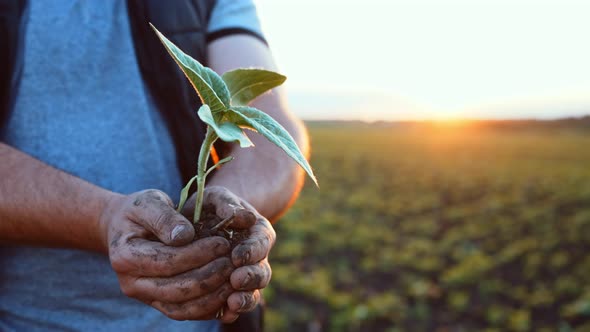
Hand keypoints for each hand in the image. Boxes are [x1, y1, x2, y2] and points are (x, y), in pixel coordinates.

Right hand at [99, 189, 233, 319]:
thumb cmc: (140, 211)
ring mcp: (144, 297)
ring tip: (233, 278)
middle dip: (209, 276)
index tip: (223, 242)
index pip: (168, 261)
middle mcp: (131, 283)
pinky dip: (208, 307)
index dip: (198, 254)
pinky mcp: (157, 303)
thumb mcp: (150, 202)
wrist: (125, 228)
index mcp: (125, 256)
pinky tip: (227, 292)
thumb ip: (165, 217)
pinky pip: (184, 313)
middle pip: (175, 289)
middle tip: (233, 262)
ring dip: (212, 296)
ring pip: (181, 308)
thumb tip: (184, 236)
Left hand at [187, 186, 275, 323]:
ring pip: (252, 292)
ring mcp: (245, 277)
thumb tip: (242, 217)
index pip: (262, 243)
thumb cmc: (209, 207)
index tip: (237, 256)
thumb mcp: (217, 197)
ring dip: (244, 299)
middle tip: (236, 280)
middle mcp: (256, 258)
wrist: (197, 224)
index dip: (252, 251)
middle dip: (251, 278)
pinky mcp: (230, 293)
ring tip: (233, 303)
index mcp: (258, 233)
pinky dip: (230, 312)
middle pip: (262, 272)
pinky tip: (223, 313)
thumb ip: (228, 204)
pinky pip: (234, 306)